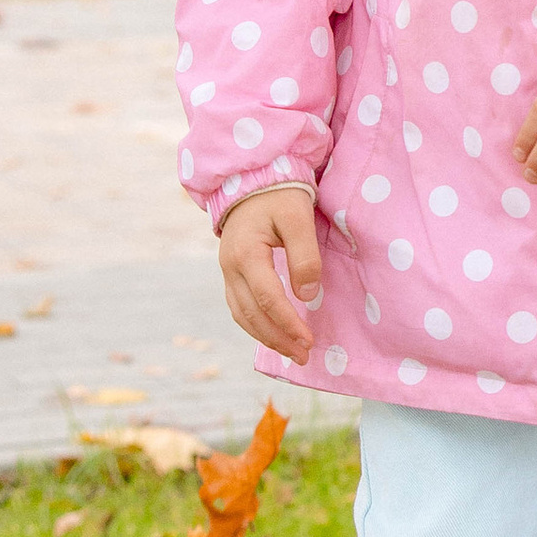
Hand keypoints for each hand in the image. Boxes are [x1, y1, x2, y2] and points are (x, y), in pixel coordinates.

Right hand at [219, 185, 321, 358]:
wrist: (253, 180)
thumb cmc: (280, 196)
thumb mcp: (298, 219)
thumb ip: (304, 256)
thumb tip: (306, 296)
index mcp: (246, 254)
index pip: (268, 299)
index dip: (288, 323)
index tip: (309, 340)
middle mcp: (230, 267)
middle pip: (251, 314)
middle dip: (277, 339)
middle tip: (304, 355)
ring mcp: (227, 271)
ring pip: (242, 314)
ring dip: (265, 337)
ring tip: (292, 352)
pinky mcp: (232, 273)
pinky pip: (240, 306)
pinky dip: (255, 325)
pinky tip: (274, 334)